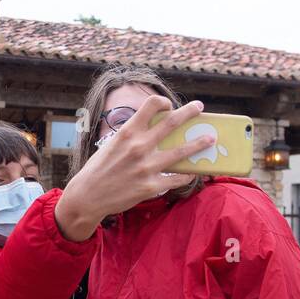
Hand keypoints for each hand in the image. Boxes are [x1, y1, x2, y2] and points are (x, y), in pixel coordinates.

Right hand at [53, 97, 213, 240]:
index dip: (163, 102)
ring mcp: (147, 167)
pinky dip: (187, 174)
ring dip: (199, 143)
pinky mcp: (151, 186)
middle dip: (190, 112)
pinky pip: (176, 178)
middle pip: (172, 122)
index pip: (151, 105)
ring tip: (211, 139)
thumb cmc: (98, 169)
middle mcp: (139, 147)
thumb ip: (132, 136)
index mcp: (127, 132)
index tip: (168, 106)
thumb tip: (153, 130)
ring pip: (182, 152)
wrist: (88, 196)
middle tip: (199, 108)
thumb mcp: (112, 145)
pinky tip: (194, 171)